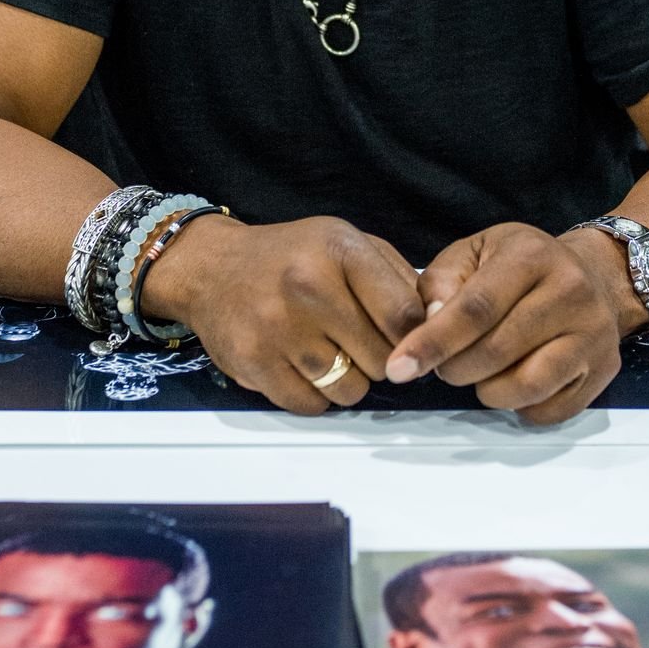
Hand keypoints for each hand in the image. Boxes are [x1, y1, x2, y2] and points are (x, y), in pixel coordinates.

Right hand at [141, 214, 423, 414]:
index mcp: (340, 250)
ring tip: (332, 354)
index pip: (404, 314)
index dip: (415, 336)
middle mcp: (309, 286)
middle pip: (382, 359)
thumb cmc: (292, 257)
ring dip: (350, 380)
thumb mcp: (345, 242)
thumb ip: (395, 278)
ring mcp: (279, 328)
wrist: (212, 268)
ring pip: (350, 389)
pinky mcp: (254, 363)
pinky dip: (316, 395)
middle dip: (381, 358)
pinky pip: (311, 405)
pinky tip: (305, 367)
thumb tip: (436, 324)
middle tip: (361, 343)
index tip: (407, 340)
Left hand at [384, 223, 623, 422]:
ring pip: (525, 386)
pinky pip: (550, 409)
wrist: (595, 274)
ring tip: (480, 372)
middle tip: (444, 364)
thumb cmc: (521, 264)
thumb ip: (442, 282)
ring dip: (487, 391)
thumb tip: (428, 323)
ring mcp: (593, 333)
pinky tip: (513, 381)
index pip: (475, 308)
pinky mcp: (605, 369)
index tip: (399, 368)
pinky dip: (520, 407)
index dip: (433, 342)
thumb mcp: (475, 252)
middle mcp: (569, 291)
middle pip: (496, 351)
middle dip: (454, 368)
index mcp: (530, 255)